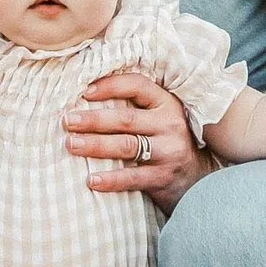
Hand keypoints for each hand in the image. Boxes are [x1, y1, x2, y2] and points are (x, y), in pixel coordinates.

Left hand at [65, 72, 210, 211]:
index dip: (110, 86)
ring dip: (95, 145)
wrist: (197, 178)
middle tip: (67, 121)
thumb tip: (85, 96)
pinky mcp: (163, 177)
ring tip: (71, 145)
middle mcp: (170, 125)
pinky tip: (91, 180)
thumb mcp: (158, 118)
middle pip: (126, 119)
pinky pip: (133, 177)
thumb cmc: (166, 141)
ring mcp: (169, 151)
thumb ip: (134, 107)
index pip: (137, 86)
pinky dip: (111, 179)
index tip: (83, 92)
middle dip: (93, 119)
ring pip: (126, 146)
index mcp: (166, 104)